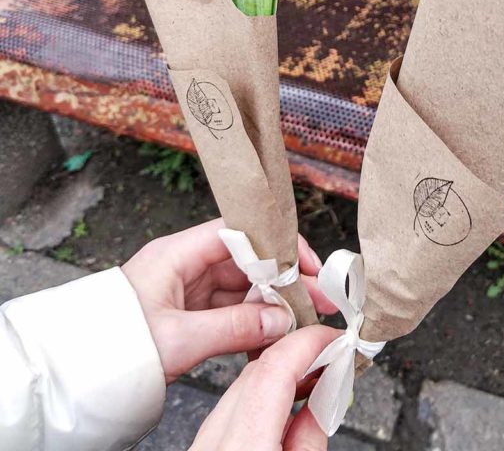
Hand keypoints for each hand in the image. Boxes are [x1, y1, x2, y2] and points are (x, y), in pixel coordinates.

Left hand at [122, 218, 335, 381]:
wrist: (79, 374)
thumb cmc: (116, 345)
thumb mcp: (177, 338)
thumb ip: (233, 327)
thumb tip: (280, 321)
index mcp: (178, 253)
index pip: (240, 234)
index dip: (277, 245)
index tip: (307, 265)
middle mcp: (187, 265)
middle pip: (248, 262)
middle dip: (285, 280)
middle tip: (320, 298)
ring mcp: (189, 290)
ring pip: (243, 289)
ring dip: (273, 304)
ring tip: (305, 320)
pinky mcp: (189, 315)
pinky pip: (231, 312)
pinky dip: (254, 323)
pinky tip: (274, 335)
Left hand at [190, 325, 338, 450]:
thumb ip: (309, 441)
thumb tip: (323, 403)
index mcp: (240, 446)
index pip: (273, 369)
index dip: (308, 342)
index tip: (333, 338)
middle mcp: (211, 440)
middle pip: (256, 371)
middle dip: (297, 349)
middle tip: (329, 347)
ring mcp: (202, 442)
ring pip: (242, 383)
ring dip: (279, 367)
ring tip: (314, 368)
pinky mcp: (202, 446)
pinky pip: (231, 405)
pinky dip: (261, 391)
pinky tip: (284, 395)